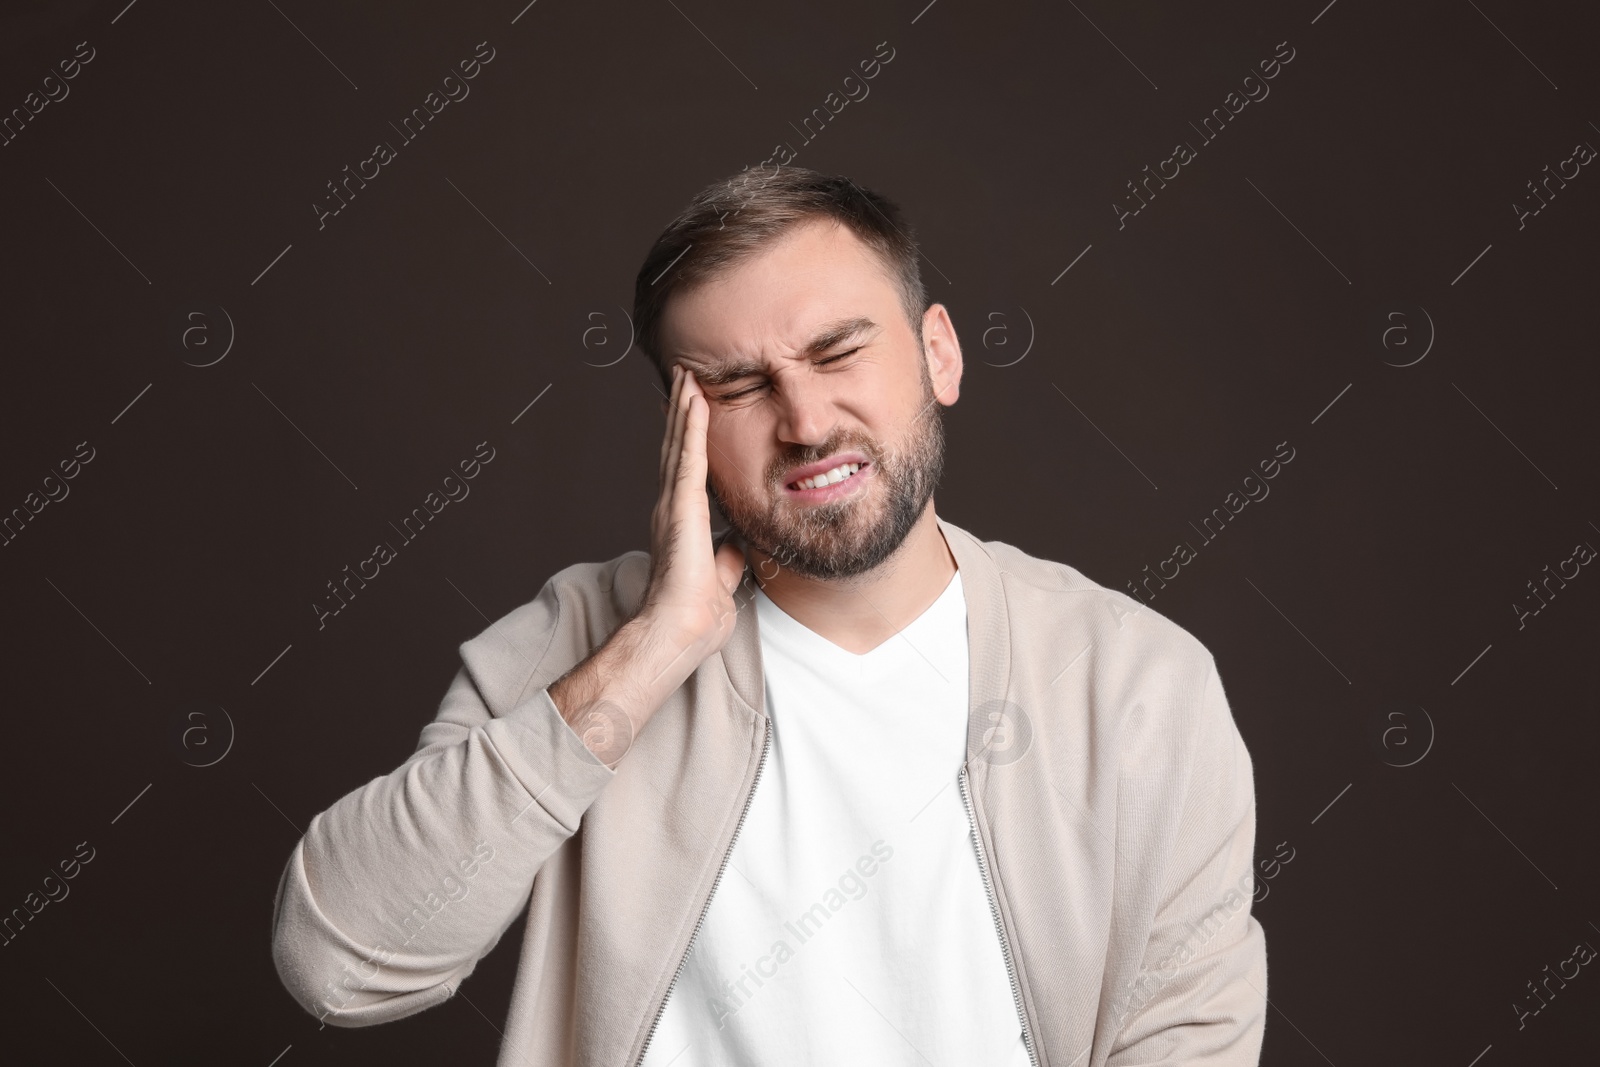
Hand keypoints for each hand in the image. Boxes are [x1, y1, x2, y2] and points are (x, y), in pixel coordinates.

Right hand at [638, 364, 746, 656]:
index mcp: (681, 523)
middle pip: (677, 448)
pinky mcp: (680, 506)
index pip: (686, 470)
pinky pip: (688, 457)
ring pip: (678, 444)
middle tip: (683, 376)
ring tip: (686, 376)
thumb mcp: (721, 579)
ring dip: (683, 408)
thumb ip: (727, 559)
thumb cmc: (696, 617)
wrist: (679, 632)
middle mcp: (670, 508)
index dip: (688, 438)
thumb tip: (737, 546)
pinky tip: (693, 400)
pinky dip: (690, 426)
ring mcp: (672, 505)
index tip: (692, 409)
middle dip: (681, 411)